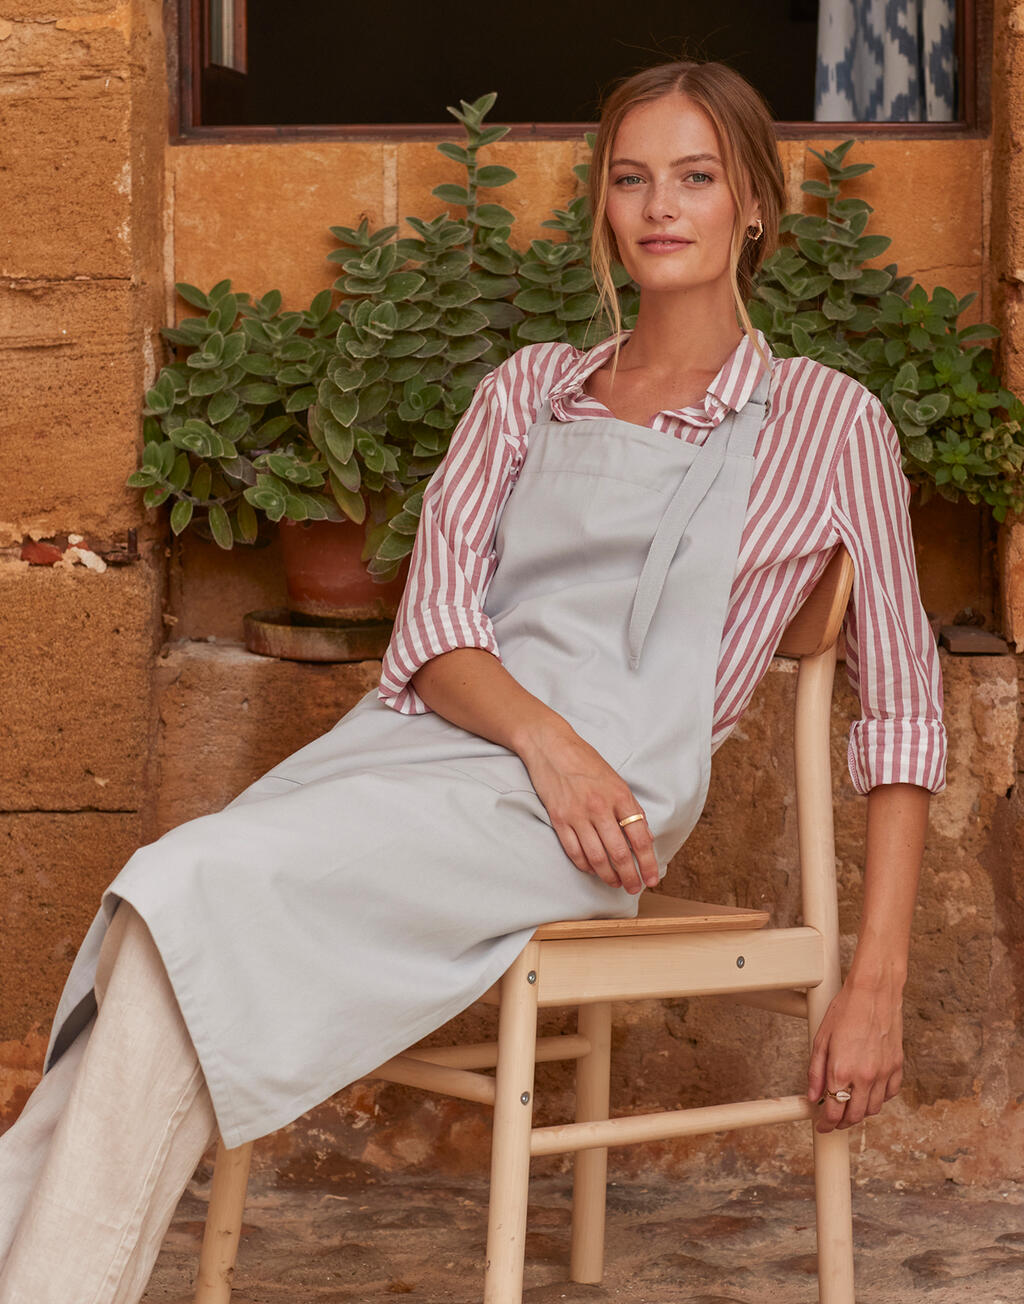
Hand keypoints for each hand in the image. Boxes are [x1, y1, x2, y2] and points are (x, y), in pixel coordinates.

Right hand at [520, 727, 658, 894]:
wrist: (551, 745)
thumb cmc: (585, 761)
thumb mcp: (615, 780)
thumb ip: (629, 808)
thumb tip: (644, 837)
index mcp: (620, 796)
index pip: (640, 838)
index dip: (649, 863)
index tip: (652, 878)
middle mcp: (600, 807)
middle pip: (620, 853)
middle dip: (630, 876)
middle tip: (634, 888)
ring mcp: (578, 814)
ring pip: (597, 857)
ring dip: (608, 876)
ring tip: (614, 883)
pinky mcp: (558, 818)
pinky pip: (574, 851)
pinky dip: (585, 865)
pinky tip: (592, 870)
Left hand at [806, 968, 904, 1132]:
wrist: (874, 992)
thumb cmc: (845, 1010)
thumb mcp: (821, 1039)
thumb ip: (816, 1072)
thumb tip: (813, 1096)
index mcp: (842, 1070)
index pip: (833, 1112)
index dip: (825, 1124)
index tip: (821, 1126)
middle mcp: (865, 1076)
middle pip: (854, 1116)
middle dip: (841, 1123)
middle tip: (832, 1120)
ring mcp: (884, 1073)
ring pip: (873, 1109)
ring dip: (859, 1113)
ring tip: (848, 1105)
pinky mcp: (897, 1067)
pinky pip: (890, 1094)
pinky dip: (878, 1099)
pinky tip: (868, 1091)